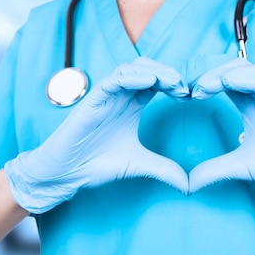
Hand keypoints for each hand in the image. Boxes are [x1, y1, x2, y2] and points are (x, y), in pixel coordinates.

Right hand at [5, 57, 189, 213]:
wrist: (66, 174)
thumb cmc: (95, 164)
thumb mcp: (138, 164)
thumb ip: (164, 170)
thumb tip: (189, 186)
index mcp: (131, 106)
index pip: (156, 83)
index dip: (173, 84)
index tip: (189, 95)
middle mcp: (119, 97)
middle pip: (146, 69)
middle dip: (167, 73)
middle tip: (184, 86)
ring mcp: (105, 97)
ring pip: (130, 69)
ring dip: (153, 71)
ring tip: (171, 83)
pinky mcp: (91, 101)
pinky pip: (111, 81)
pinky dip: (130, 78)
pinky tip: (148, 82)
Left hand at [188, 58, 254, 207]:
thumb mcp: (242, 167)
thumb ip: (215, 170)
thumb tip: (188, 184)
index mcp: (251, 106)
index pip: (225, 83)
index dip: (206, 83)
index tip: (189, 95)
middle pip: (235, 71)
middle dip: (212, 74)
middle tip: (196, 88)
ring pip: (253, 72)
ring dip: (228, 73)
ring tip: (208, 85)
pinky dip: (252, 81)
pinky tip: (231, 83)